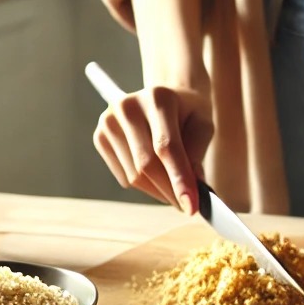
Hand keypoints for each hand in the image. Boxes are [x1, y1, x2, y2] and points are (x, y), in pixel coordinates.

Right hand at [93, 84, 212, 213]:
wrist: (166, 99)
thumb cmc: (188, 114)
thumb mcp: (203, 126)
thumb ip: (197, 155)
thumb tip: (192, 188)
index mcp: (158, 98)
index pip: (166, 147)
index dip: (178, 179)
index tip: (191, 207)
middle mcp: (128, 106)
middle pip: (146, 164)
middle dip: (169, 191)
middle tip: (188, 206)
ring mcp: (109, 121)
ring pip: (134, 176)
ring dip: (158, 191)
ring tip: (175, 186)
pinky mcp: (100, 137)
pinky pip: (124, 177)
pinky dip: (144, 185)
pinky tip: (155, 173)